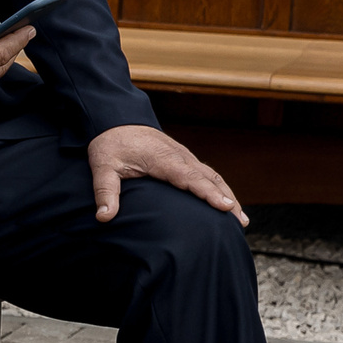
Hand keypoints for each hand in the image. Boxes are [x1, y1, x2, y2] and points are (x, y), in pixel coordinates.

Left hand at [88, 124, 244, 226]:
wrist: (115, 120)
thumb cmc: (110, 144)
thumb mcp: (102, 167)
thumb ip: (104, 191)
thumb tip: (103, 217)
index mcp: (163, 159)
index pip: (190, 178)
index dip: (209, 193)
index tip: (226, 206)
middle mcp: (179, 157)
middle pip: (209, 178)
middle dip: (227, 199)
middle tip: (240, 222)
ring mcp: (184, 156)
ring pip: (212, 176)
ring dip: (228, 194)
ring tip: (240, 219)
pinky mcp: (184, 158)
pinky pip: (206, 173)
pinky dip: (219, 187)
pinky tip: (227, 201)